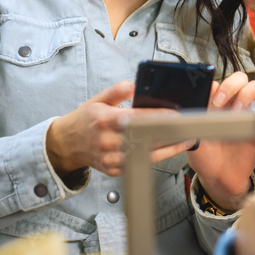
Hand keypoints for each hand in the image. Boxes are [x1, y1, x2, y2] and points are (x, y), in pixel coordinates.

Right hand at [46, 81, 193, 177]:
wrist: (66, 144)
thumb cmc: (85, 120)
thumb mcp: (97, 99)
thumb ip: (117, 91)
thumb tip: (135, 84)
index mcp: (104, 120)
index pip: (136, 119)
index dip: (157, 117)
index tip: (175, 115)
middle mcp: (107, 141)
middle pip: (144, 138)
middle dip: (168, 133)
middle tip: (188, 128)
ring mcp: (110, 158)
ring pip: (144, 155)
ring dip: (168, 148)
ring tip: (185, 139)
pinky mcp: (114, 170)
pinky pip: (139, 165)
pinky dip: (156, 157)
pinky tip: (169, 149)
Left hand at [187, 71, 254, 210]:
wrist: (219, 177)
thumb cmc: (204, 156)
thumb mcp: (193, 137)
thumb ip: (195, 119)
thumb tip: (195, 101)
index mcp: (214, 103)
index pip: (219, 81)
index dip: (216, 85)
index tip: (211, 99)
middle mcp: (232, 103)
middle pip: (240, 78)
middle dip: (232, 84)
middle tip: (221, 102)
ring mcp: (248, 112)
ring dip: (247, 94)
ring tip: (239, 112)